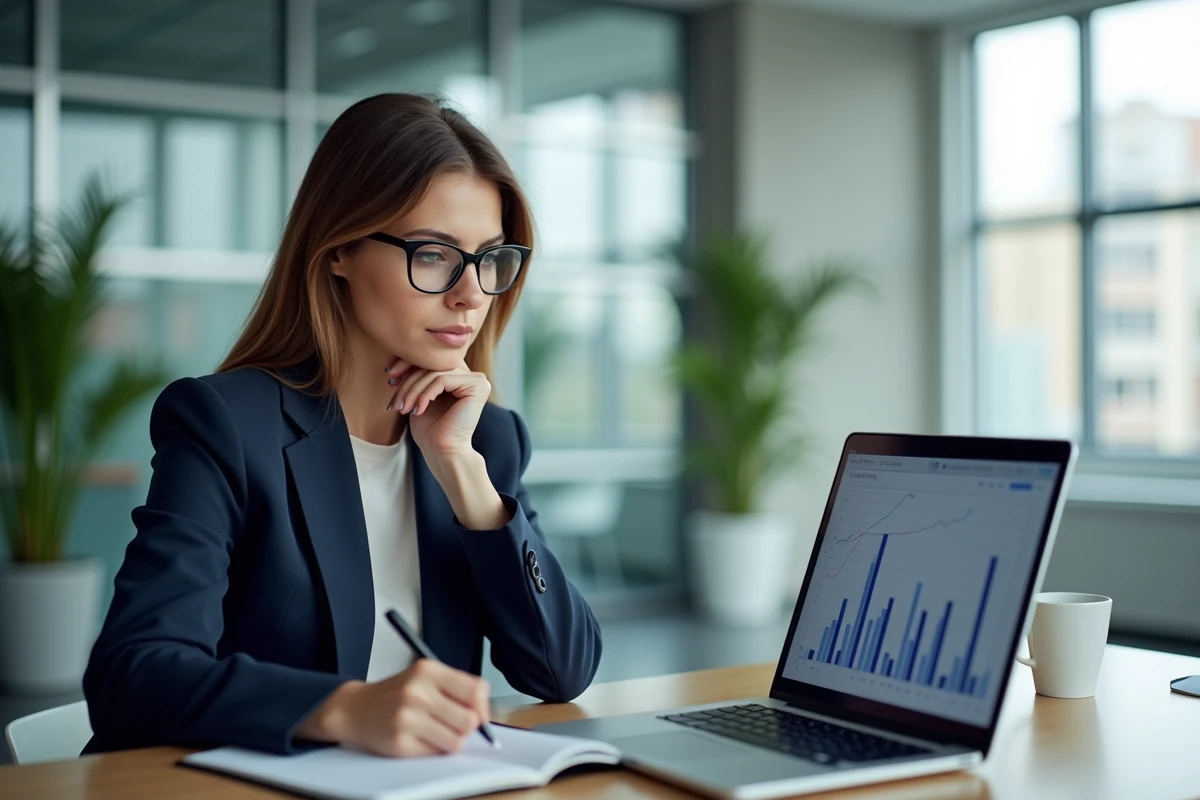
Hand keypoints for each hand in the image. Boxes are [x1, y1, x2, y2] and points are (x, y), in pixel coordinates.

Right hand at [297, 659, 490, 756]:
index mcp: (428, 670)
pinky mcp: (400, 742)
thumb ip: (457, 689)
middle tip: (452, 723)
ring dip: (451, 740)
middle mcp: (417, 691)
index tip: (477, 713)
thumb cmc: (396, 694)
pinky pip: (435, 753)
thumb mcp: (426, 677)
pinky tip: (418, 737)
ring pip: (456, 741)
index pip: (476, 691)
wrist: (355, 708)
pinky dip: (432, 750)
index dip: (482, 707)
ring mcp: (407, 717)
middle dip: (466, 727)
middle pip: (470, 720)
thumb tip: (484, 715)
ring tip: (435, 731)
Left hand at [384, 357, 509, 529]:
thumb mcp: (419, 396)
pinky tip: (418, 410)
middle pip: (432, 364)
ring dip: (413, 390)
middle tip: (395, 399)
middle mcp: (472, 374)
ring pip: (434, 372)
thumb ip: (417, 375)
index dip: (408, 363)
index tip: (390, 377)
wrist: (443, 453)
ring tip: (403, 408)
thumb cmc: (430, 430)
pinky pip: (442, 380)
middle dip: (408, 380)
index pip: (431, 359)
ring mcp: (478, 379)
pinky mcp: (478, 386)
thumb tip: (401, 353)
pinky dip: (425, 394)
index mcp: (459, 376)